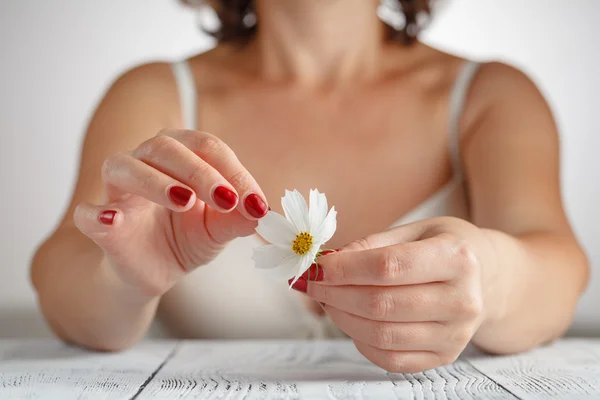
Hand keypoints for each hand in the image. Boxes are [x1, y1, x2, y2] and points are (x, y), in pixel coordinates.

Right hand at [73, 129, 268, 298]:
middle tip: (227, 200)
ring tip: (184, 201)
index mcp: (181, 155)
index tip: (256, 204)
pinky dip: (97, 215)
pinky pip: (87, 213)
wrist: (154, 271)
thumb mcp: (220, 230)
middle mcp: (146, 160)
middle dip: (200, 172)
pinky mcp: (99, 222)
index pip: (208, 147)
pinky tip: (113, 221)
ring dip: (155, 181)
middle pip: (167, 147)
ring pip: (126, 166)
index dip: (234, 172)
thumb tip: (262, 211)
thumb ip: (239, 218)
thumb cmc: (188, 237)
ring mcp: (118, 189)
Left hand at [301, 217, 497, 372]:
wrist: (486, 277)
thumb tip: (328, 263)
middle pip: (381, 304)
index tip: (318, 266)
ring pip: (381, 335)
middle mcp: (462, 300)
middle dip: (336, 294)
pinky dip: (360, 341)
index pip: (389, 267)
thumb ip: (372, 245)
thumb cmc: (443, 247)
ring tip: (329, 300)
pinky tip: (352, 320)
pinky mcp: (444, 357)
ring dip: (342, 318)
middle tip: (314, 283)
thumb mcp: (415, 230)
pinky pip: (390, 359)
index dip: (346, 269)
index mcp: (457, 258)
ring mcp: (456, 334)